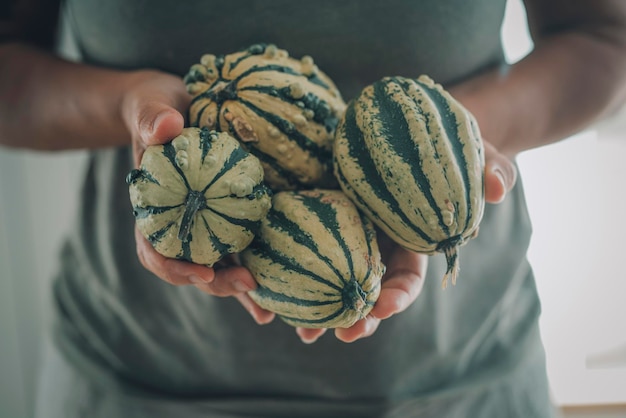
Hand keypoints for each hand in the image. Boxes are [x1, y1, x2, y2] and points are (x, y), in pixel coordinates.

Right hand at [122, 70, 273, 324]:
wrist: (175, 105)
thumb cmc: (160, 105)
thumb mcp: (152, 103)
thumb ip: (152, 115)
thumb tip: (166, 126)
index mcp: (155, 206)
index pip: (154, 248)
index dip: (173, 267)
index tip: (201, 271)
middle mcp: (181, 222)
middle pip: (193, 266)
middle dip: (219, 283)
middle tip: (249, 284)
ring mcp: (206, 222)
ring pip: (222, 264)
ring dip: (242, 289)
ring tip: (270, 311)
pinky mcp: (231, 215)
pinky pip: (245, 243)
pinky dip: (260, 264)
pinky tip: (283, 283)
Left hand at [295, 139, 516, 343]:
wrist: (413, 125)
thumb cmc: (450, 143)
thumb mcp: (478, 151)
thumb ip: (493, 168)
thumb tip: (499, 189)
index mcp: (413, 241)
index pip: (409, 276)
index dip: (401, 294)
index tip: (387, 306)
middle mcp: (380, 244)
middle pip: (369, 289)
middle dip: (360, 316)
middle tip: (344, 332)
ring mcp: (349, 232)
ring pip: (334, 277)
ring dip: (321, 308)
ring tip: (305, 331)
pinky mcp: (324, 213)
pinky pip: (307, 245)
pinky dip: (293, 269)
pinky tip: (275, 289)